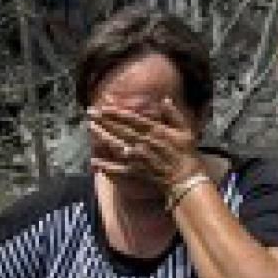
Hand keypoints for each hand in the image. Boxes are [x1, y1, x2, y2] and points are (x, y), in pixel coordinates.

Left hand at [87, 98, 202, 189]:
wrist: (186, 178)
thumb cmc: (186, 153)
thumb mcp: (185, 130)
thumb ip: (173, 114)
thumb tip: (164, 99)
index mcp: (156, 131)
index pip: (132, 119)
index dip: (117, 112)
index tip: (104, 105)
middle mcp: (144, 143)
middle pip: (121, 130)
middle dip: (105, 120)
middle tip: (90, 112)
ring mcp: (139, 158)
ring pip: (117, 146)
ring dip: (103, 137)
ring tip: (91, 128)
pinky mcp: (137, 172)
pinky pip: (119, 169)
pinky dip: (106, 166)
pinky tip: (94, 161)